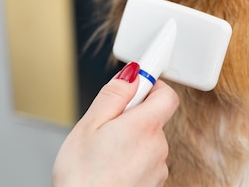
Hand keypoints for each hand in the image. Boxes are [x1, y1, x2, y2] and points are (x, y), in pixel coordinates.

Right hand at [52, 63, 178, 186]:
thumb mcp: (89, 125)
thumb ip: (114, 95)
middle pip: (155, 119)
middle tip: (106, 126)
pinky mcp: (153, 185)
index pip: (167, 94)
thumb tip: (133, 74)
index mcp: (144, 126)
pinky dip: (132, 161)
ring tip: (104, 154)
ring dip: (132, 141)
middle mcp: (158, 147)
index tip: (136, 85)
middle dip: (134, 117)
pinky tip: (110, 169)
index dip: (152, 86)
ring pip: (149, 142)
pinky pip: (147, 163)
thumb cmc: (81, 178)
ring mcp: (158, 169)